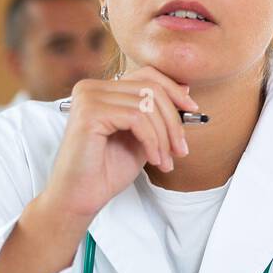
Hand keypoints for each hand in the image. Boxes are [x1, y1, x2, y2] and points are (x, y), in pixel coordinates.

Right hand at [42, 66, 200, 225]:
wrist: (80, 197)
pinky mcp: (89, 112)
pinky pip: (137, 118)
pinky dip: (152, 141)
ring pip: (147, 104)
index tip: (192, 110)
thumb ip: (156, 114)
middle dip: (173, 120)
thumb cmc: (107, 170)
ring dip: (164, 136)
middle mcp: (92, 87)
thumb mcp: (141, 136)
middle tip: (181, 149)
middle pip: (150, 88)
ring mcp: (88, 97)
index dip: (174, 90)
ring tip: (166, 160)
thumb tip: (184, 90)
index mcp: (102, 89)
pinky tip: (154, 159)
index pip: (147, 74)